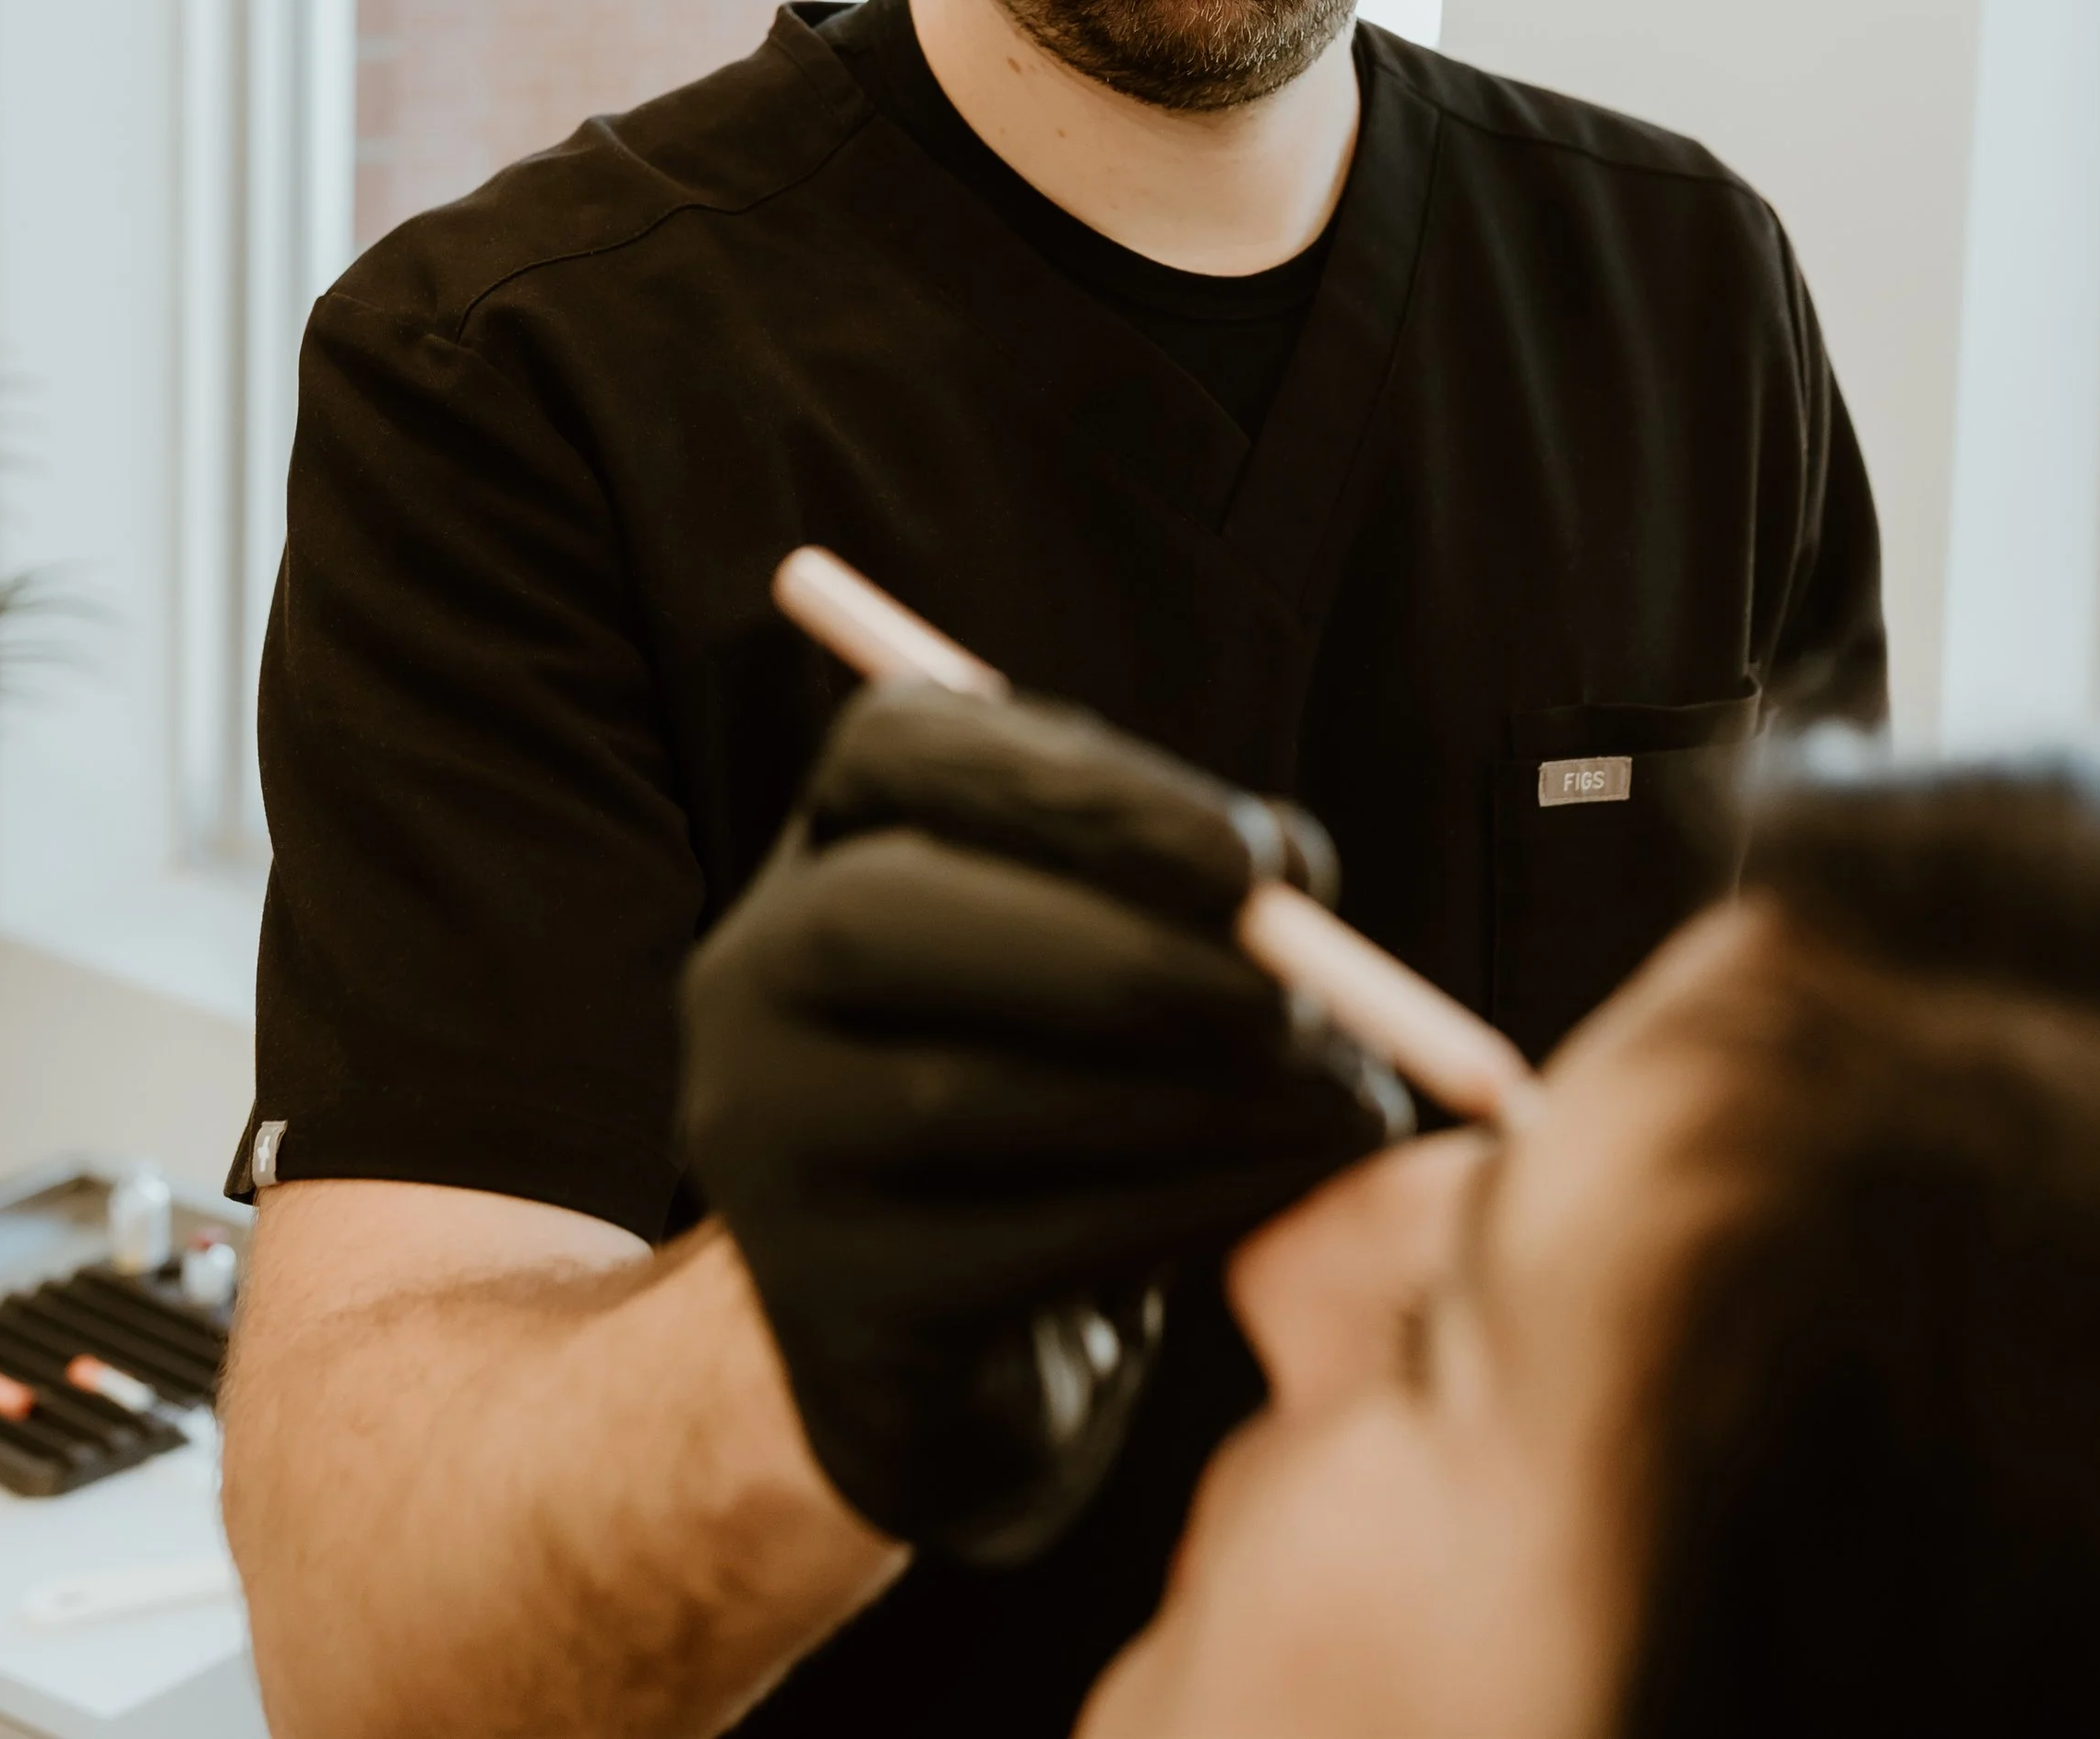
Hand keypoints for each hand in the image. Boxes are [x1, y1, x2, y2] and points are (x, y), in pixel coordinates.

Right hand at [681, 684, 1407, 1563]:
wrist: (978, 1348)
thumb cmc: (1073, 1094)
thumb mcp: (1119, 953)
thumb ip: (1196, 888)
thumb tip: (1293, 874)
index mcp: (825, 846)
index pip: (897, 750)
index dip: (1074, 786)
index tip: (1253, 855)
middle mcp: (750, 985)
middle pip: (877, 917)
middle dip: (1114, 949)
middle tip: (1298, 999)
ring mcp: (764, 1159)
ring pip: (959, 1094)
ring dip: (1192, 1091)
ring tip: (1349, 1092)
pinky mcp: (833, 1317)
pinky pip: (1018, 1247)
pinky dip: (1193, 1202)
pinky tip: (1302, 1175)